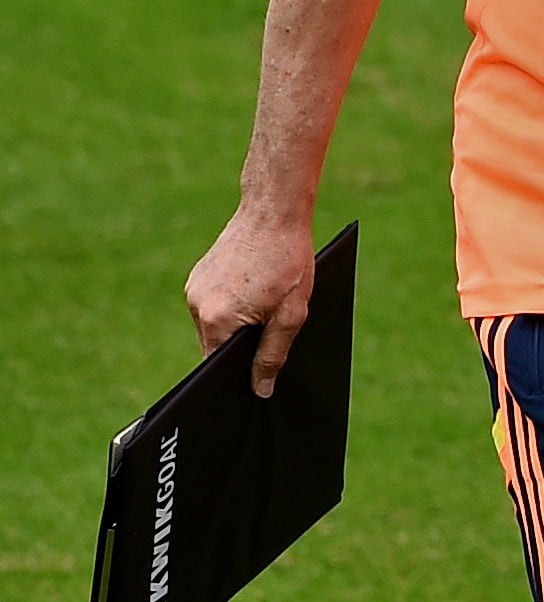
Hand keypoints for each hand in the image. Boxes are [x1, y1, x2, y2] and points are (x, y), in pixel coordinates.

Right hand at [185, 202, 316, 395]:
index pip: (218, 365)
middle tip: (270, 334)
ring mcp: (194, 289)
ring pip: (215, 325)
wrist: (272, 212)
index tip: (252, 382)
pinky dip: (232, 307)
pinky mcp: (198, 276)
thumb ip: (272, 355)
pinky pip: (213, 305)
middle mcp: (197, 306)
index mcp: (218, 319)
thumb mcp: (290, 315)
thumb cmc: (288, 261)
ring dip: (237, 325)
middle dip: (241, 347)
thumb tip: (260, 389)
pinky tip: (256, 293)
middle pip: (215, 346)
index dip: (236, 375)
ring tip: (266, 307)